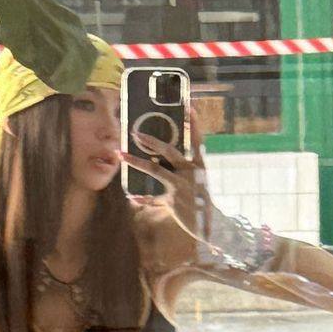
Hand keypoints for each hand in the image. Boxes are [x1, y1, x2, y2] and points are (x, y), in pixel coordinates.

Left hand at [122, 108, 213, 245]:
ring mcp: (181, 187)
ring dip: (136, 162)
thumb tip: (162, 156)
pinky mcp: (173, 202)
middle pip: (169, 152)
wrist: (211, 226)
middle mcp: (190, 173)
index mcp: (200, 165)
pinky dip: (142, 198)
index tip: (188, 105)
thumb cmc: (202, 200)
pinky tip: (131, 196)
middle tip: (135, 133)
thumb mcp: (198, 181)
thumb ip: (183, 168)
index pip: (197, 140)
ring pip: (155, 170)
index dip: (193, 123)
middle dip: (152, 141)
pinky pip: (153, 198)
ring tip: (121, 154)